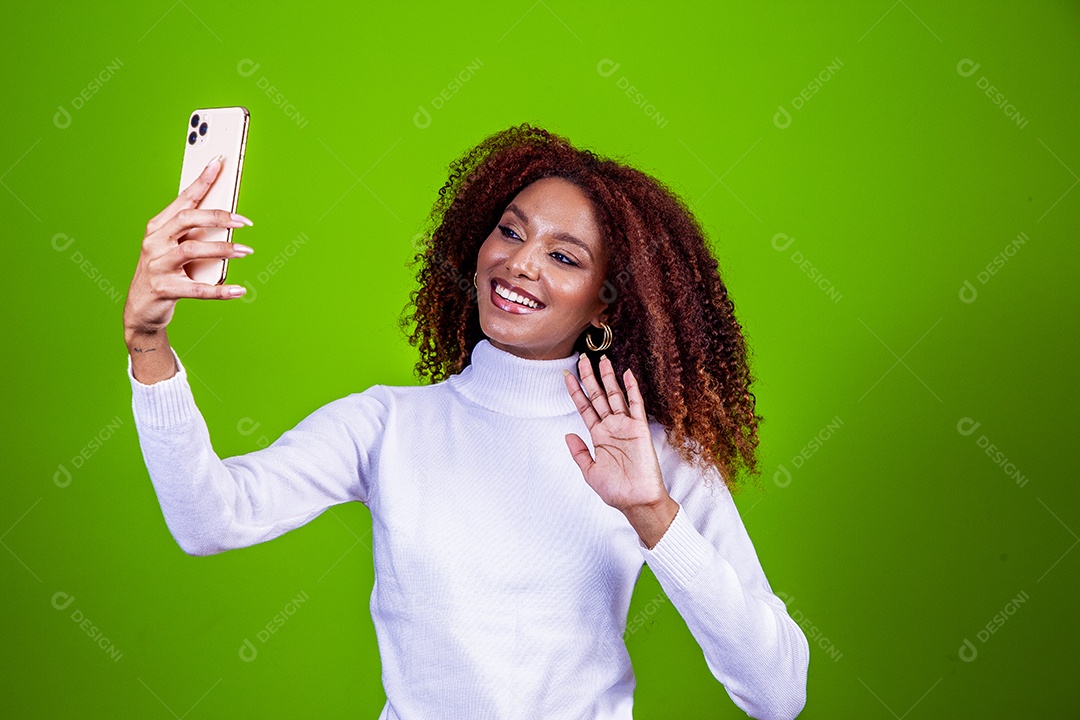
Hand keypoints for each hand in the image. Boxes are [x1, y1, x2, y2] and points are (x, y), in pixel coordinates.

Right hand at [123, 155, 253, 341]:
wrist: (141, 309)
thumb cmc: (164, 273)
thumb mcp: (174, 248)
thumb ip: (193, 233)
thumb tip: (227, 216)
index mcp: (158, 227)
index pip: (183, 199)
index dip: (201, 181)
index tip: (219, 162)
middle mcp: (154, 242)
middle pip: (187, 220)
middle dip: (217, 217)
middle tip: (244, 221)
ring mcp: (158, 266)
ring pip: (192, 250)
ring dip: (223, 249)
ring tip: (246, 250)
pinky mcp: (164, 289)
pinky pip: (197, 289)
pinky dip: (220, 290)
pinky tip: (238, 290)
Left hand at [562, 354, 668, 512]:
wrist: (636, 501)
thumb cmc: (616, 491)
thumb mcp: (590, 472)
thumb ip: (579, 452)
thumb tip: (567, 435)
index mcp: (598, 436)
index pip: (585, 407)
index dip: (576, 391)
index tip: (566, 374)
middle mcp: (611, 427)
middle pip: (598, 396)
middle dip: (590, 377)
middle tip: (582, 358)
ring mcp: (626, 426)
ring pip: (615, 396)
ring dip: (608, 378)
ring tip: (602, 360)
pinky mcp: (640, 429)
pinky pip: (636, 405)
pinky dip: (632, 389)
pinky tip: (627, 374)